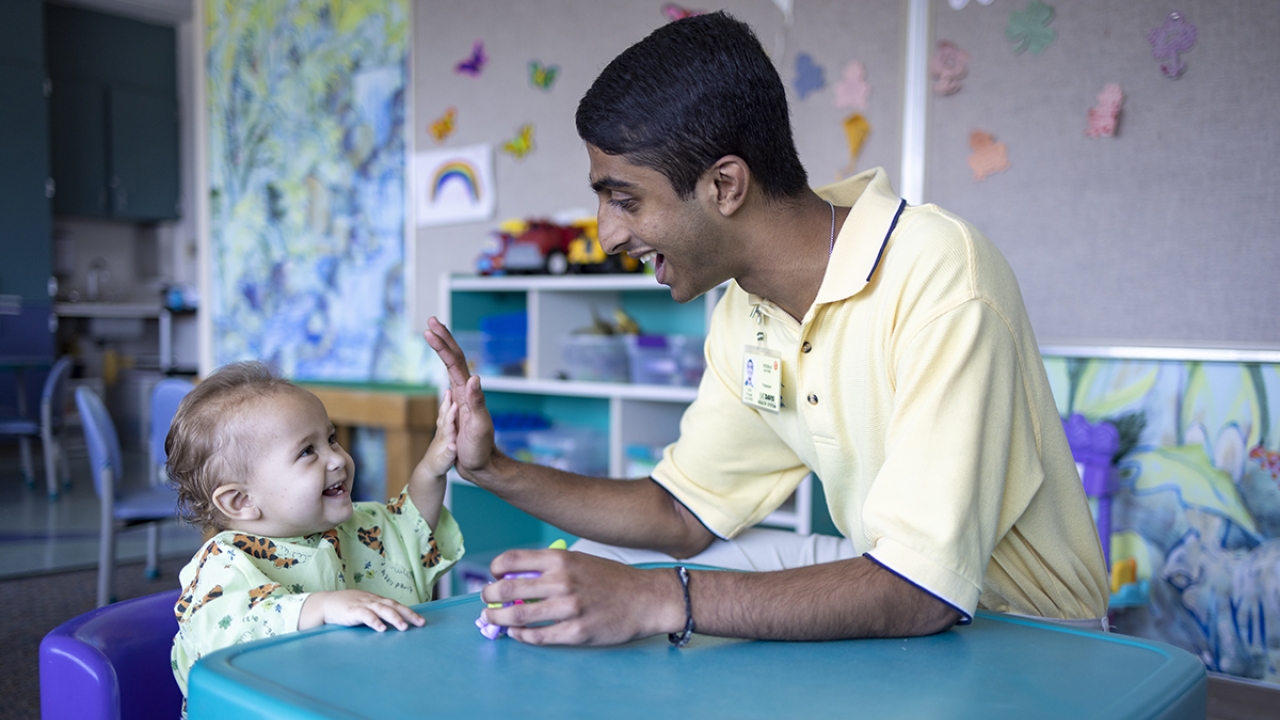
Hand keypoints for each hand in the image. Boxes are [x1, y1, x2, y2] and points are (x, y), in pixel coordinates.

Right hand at [300, 590, 425, 631]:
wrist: (326, 604)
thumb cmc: (347, 607)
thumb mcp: (365, 608)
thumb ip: (377, 613)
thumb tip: (393, 624)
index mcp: (377, 601)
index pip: (397, 605)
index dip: (410, 612)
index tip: (422, 621)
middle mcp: (373, 601)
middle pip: (394, 606)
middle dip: (408, 614)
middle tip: (420, 623)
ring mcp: (363, 605)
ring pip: (383, 610)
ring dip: (394, 618)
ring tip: (404, 627)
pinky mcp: (353, 611)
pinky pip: (366, 615)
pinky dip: (375, 621)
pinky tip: (381, 628)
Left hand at [418, 389, 457, 478]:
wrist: (429, 470)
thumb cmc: (437, 467)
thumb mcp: (443, 464)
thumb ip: (448, 455)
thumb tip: (452, 446)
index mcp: (445, 440)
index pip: (447, 425)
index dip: (451, 414)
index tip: (455, 404)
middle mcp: (442, 433)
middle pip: (444, 416)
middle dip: (447, 404)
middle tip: (449, 390)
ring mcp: (441, 432)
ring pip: (443, 415)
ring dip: (446, 404)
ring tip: (448, 391)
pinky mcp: (443, 433)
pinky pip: (446, 418)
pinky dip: (447, 409)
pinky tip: (450, 403)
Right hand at [424, 317, 496, 479]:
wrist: (482, 465)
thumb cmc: (480, 449)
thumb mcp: (479, 427)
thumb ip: (477, 403)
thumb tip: (474, 378)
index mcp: (468, 392)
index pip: (455, 362)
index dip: (442, 344)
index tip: (430, 329)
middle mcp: (466, 390)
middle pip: (454, 357)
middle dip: (443, 337)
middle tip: (430, 320)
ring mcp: (463, 396)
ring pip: (453, 364)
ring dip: (444, 346)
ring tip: (433, 332)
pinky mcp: (459, 404)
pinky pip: (451, 376)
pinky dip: (445, 363)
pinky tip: (444, 360)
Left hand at [479, 549, 684, 645]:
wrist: (646, 598)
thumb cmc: (612, 579)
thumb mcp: (581, 561)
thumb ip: (551, 568)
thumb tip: (517, 579)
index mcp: (561, 559)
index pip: (513, 560)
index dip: (496, 568)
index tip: (493, 576)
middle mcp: (562, 581)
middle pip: (508, 589)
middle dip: (490, 596)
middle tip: (487, 601)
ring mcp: (569, 608)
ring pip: (518, 616)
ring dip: (499, 620)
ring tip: (493, 620)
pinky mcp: (576, 632)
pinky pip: (538, 636)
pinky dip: (522, 636)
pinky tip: (519, 634)